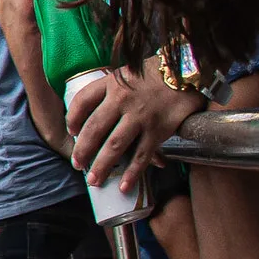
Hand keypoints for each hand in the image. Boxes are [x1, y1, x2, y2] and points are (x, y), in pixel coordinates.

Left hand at [66, 66, 206, 193]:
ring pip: (115, 145)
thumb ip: (111, 88)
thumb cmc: (154, 73)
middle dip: (83, 150)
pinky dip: (132, 173)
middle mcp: (122, 99)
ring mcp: (140, 116)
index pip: (83, 101)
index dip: (73, 119)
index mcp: (112, 83)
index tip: (72, 132)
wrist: (186, 72)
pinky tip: (124, 186)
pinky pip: (141, 156)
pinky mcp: (158, 130)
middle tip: (77, 165)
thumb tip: (95, 112)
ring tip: (94, 180)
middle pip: (95, 128)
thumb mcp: (127, 72)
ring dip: (102, 165)